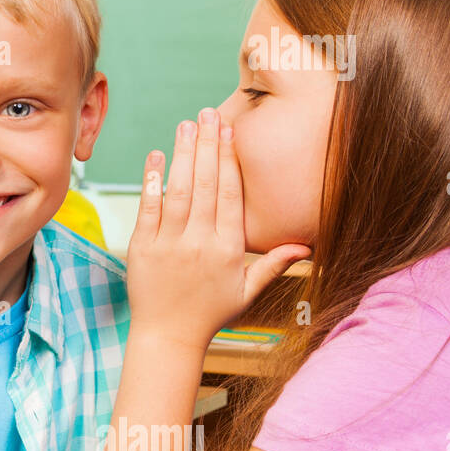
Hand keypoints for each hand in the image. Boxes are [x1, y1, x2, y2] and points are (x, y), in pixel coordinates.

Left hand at [126, 108, 310, 351]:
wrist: (168, 337)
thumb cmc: (210, 313)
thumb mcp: (246, 291)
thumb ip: (273, 265)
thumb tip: (307, 247)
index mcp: (228, 250)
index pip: (231, 196)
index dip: (230, 160)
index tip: (229, 131)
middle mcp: (200, 243)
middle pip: (206, 186)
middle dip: (208, 146)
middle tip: (207, 113)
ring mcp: (169, 245)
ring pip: (178, 192)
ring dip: (183, 155)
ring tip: (186, 125)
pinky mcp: (142, 249)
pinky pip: (148, 209)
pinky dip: (152, 181)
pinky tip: (156, 156)